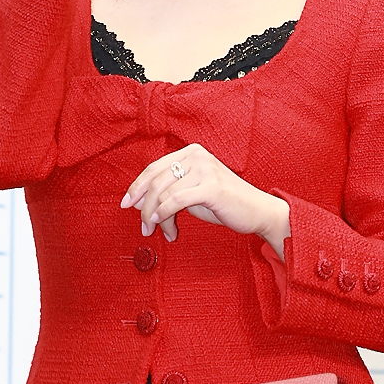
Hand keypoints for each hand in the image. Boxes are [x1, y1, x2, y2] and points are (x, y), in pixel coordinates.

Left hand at [120, 143, 289, 257]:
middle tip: (143, 226)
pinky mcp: (211, 186)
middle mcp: (196, 155)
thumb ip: (168, 194)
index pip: (154, 168)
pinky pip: (176, 200)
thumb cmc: (223, 203)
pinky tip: (166, 228)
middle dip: (143, 205)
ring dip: (155, 216)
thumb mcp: (191, 194)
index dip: (136, 187)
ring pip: (164, 193)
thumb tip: (138, 203)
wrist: (257, 211)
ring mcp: (204, 168)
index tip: (126, 204)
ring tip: (158, 232)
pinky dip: (165, 215)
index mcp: (190, 152)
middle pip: (155, 180)